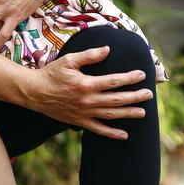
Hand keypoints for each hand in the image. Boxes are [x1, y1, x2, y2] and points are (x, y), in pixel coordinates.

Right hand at [26, 45, 152, 139]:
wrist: (34, 92)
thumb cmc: (51, 73)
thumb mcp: (69, 60)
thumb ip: (89, 55)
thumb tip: (107, 49)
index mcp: (86, 84)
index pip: (113, 81)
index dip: (129, 78)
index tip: (142, 75)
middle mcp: (87, 100)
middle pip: (116, 100)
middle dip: (135, 97)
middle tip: (148, 94)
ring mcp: (84, 113)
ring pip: (111, 115)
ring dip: (128, 114)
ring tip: (143, 113)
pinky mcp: (79, 121)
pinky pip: (98, 129)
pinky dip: (112, 133)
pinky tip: (124, 135)